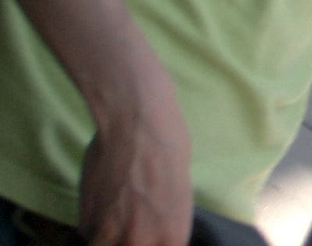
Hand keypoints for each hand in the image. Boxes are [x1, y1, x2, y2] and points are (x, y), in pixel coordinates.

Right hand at [78, 55, 192, 245]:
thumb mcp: (179, 192)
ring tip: (116, 212)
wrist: (136, 123)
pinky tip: (103, 196)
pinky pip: (88, 234)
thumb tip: (154, 232)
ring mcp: (111, 236)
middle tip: (129, 220)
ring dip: (107, 237)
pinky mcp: (86, 223)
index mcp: (173, 236)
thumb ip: (163, 222)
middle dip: (129, 241)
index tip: (147, 234)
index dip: (154, 243)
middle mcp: (142, 242)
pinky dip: (93, 223)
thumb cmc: (168, 147)